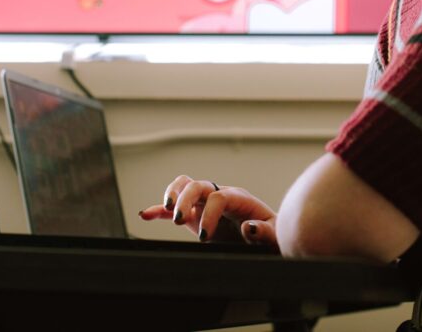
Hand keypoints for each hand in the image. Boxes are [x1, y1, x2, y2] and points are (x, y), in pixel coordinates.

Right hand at [139, 175, 278, 247]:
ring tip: (167, 210)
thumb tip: (248, 227)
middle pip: (198, 185)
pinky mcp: (196, 216)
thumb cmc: (273, 235)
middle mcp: (219, 195)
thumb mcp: (275, 236)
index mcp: (238, 198)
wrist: (268, 237)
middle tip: (182, 220)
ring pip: (185, 186)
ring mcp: (206, 203)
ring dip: (173, 194)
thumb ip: (264, 232)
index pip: (218, 197)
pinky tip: (146, 214)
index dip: (209, 214)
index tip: (206, 237)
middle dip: (186, 199)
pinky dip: (160, 209)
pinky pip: (175, 208)